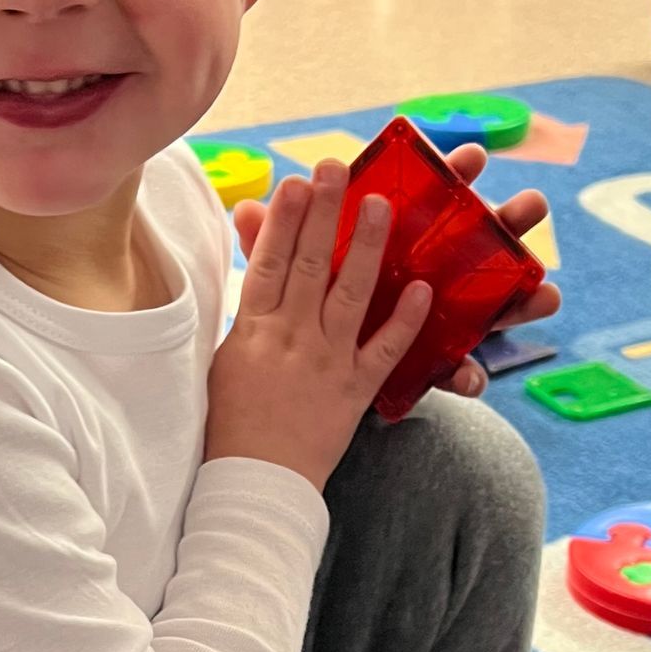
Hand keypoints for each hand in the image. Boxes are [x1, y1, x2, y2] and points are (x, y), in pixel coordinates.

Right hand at [206, 159, 431, 490]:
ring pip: (350, 293)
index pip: (268, 261)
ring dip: (368, 246)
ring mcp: (325, 362)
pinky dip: (404, 320)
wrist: (254, 484)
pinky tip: (423, 288)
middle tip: (336, 167)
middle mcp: (290, 338)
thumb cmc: (233, 425)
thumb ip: (247, 309)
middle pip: (309, 263)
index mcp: (253, 329)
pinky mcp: (354, 391)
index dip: (281, 219)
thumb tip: (253, 264)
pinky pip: (385, 351)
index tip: (293, 181)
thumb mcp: (226, 358)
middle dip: (324, 211)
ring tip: (383, 204)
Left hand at [231, 139, 560, 406]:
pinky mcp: (430, 367)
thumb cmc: (298, 324)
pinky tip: (474, 380)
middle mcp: (428, 276)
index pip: (430, 200)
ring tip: (550, 294)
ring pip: (484, 309)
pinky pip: (455, 372)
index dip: (452, 176)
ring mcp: (437, 323)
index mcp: (398, 244)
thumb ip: (273, 246)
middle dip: (507, 224)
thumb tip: (246, 210)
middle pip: (473, 244)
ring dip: (519, 303)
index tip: (475, 155)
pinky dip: (465, 377)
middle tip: (536, 205)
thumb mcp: (287, 281)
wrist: (298, 392)